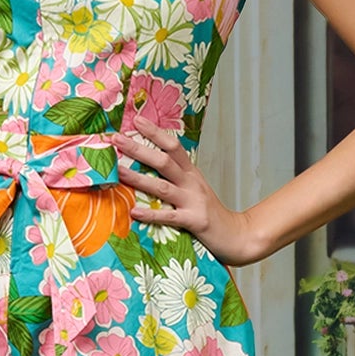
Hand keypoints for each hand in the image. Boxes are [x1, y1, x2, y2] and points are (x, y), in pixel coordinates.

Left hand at [112, 115, 266, 267]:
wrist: (237, 235)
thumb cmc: (210, 213)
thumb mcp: (195, 188)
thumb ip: (176, 178)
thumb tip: (149, 167)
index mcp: (191, 173)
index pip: (173, 146)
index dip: (155, 132)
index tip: (136, 120)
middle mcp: (192, 183)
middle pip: (164, 161)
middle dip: (139, 149)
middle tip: (117, 139)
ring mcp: (194, 201)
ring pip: (162, 186)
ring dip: (138, 178)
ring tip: (119, 171)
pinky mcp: (194, 221)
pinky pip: (169, 216)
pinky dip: (151, 214)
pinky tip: (135, 212)